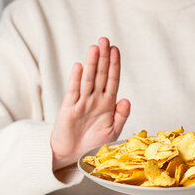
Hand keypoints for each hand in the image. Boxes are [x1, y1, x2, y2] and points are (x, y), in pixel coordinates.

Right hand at [51, 37, 130, 170]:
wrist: (73, 155)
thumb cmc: (93, 143)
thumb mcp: (113, 131)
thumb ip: (121, 116)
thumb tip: (126, 99)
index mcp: (108, 104)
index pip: (112, 80)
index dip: (114, 65)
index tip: (116, 50)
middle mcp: (95, 99)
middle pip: (100, 75)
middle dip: (103, 58)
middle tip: (105, 40)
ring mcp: (81, 102)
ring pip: (88, 79)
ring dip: (92, 63)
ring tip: (94, 48)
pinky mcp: (68, 109)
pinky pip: (73, 92)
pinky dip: (76, 79)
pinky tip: (79, 67)